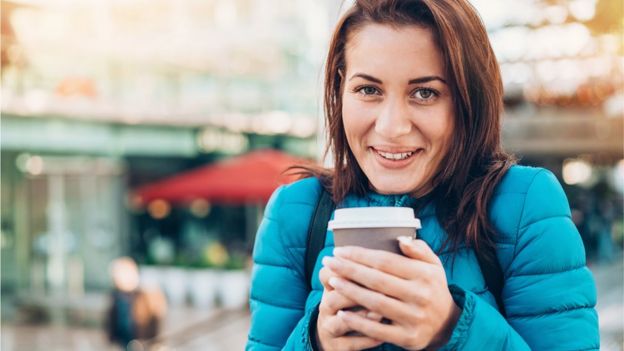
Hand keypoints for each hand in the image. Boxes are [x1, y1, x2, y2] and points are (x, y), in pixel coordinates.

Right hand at [316, 265, 383, 349]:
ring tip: (380, 313)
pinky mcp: (337, 346)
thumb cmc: (357, 300)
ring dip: (362, 317)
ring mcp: (329, 327)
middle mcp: (326, 305)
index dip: (350, 269)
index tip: (373, 266)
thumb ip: (376, 262)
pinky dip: (367, 340)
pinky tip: (382, 336)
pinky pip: (351, 344)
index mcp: (330, 285)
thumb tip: (402, 240)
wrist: (341, 334)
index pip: (330, 273)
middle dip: (357, 292)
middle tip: (381, 289)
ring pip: (342, 321)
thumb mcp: (359, 281)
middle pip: (335, 295)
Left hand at [322, 238, 460, 349]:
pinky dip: (358, 321)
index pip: (385, 261)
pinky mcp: (408, 338)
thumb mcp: (433, 265)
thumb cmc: (432, 288)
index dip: (360, 255)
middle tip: (329, 261)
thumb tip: (400, 239)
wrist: (447, 324)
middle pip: (377, 280)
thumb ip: (419, 249)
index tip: (339, 250)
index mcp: (424, 274)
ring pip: (375, 303)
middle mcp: (420, 295)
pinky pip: (378, 330)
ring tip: (332, 281)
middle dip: (349, 269)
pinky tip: (342, 312)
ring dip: (350, 291)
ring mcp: (414, 318)